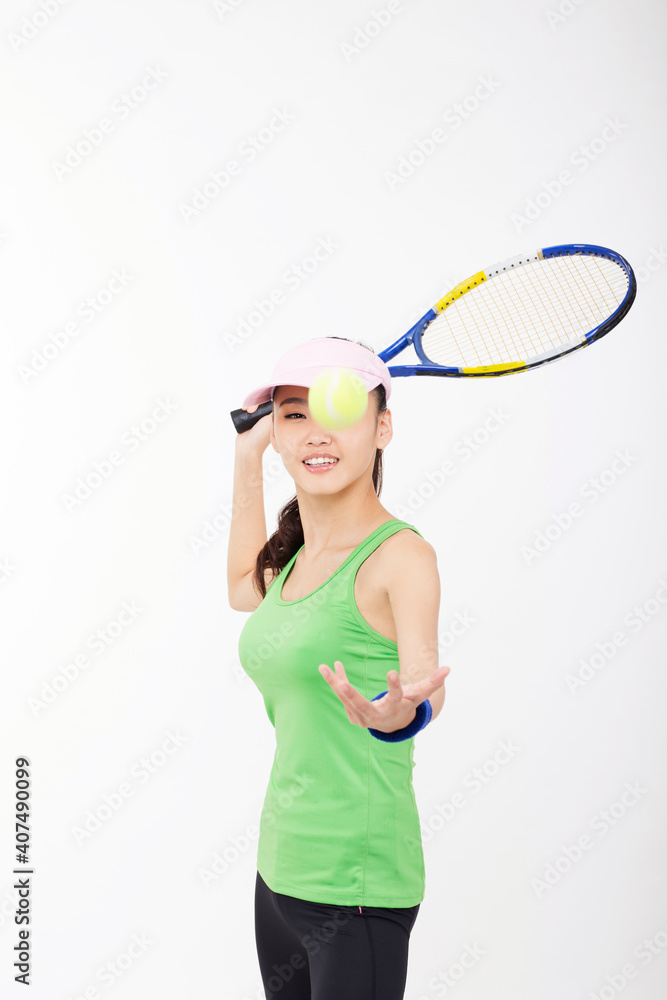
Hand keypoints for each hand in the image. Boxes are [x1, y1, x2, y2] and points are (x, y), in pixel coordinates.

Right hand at [236, 402, 272, 454]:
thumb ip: (275, 410)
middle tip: (251, 410)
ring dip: (249, 404)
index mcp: (274, 417)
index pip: (271, 402)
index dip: (264, 400)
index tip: (258, 406)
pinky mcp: (250, 418)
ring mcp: (258, 417)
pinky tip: (244, 409)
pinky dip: (246, 406)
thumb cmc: (261, 436)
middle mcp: (267, 416)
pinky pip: (248, 407)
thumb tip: (276, 400)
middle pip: (262, 401)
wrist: (247, 447)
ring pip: (254, 403)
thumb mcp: (271, 421)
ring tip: (246, 411)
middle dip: (255, 403)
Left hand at [318, 660, 449, 732]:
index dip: (394, 686)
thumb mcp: (419, 695)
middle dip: (351, 695)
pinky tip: (332, 667)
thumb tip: (448, 668)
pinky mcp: (352, 714)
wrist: (392, 723)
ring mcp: (361, 717)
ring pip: (345, 699)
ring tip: (325, 667)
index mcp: (394, 709)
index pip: (396, 697)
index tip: (392, 672)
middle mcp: (376, 716)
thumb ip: (432, 682)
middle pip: (362, 705)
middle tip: (342, 684)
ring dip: (335, 683)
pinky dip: (336, 681)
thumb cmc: (407, 704)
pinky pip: (342, 696)